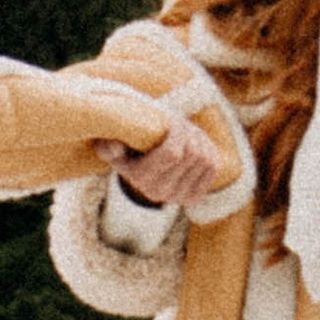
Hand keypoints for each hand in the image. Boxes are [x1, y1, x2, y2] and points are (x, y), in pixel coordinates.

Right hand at [97, 111, 226, 209]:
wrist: (141, 167)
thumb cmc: (127, 147)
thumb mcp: (110, 143)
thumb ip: (107, 144)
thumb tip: (115, 148)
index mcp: (141, 179)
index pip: (173, 153)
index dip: (178, 132)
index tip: (173, 120)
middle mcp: (160, 193)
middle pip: (192, 155)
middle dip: (189, 134)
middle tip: (181, 125)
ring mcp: (178, 198)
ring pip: (204, 160)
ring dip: (199, 141)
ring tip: (187, 135)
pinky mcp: (193, 197)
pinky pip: (212, 168)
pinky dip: (208, 151)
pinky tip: (195, 146)